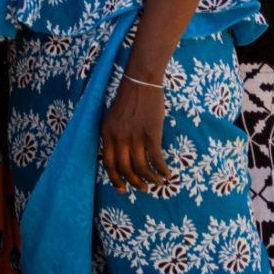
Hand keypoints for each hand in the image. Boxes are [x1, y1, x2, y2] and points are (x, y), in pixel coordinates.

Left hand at [102, 69, 171, 191]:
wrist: (140, 83)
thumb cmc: (129, 101)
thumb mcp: (114, 120)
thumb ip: (115, 137)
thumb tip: (124, 158)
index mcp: (106, 134)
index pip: (108, 163)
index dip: (115, 179)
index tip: (123, 190)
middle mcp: (118, 138)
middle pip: (125, 169)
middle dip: (135, 182)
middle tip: (143, 188)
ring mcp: (134, 137)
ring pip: (141, 167)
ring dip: (150, 179)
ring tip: (157, 182)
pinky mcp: (150, 135)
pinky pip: (156, 159)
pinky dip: (162, 170)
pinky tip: (167, 174)